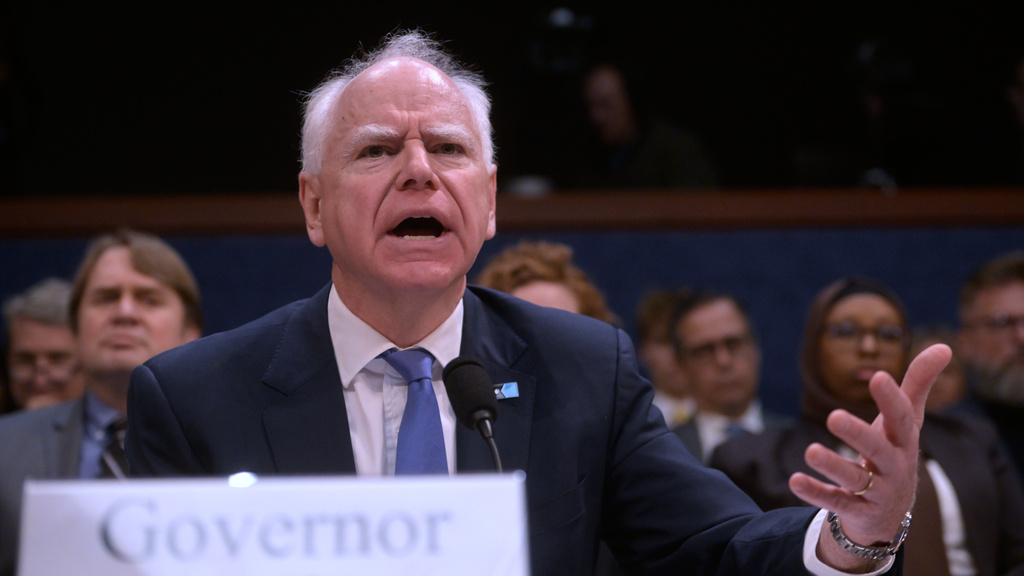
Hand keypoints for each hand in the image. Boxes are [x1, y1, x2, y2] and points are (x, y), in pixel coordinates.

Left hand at [788, 343, 951, 567]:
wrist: (890, 514)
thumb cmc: (894, 452)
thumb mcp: (907, 422)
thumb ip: (918, 385)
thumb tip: (945, 346)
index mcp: (903, 442)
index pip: (902, 419)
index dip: (893, 399)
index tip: (879, 376)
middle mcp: (893, 467)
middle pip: (877, 450)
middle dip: (858, 434)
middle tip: (833, 416)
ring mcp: (875, 492)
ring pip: (855, 479)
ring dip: (832, 465)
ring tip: (810, 451)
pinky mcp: (855, 510)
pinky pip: (835, 502)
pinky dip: (816, 492)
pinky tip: (794, 480)